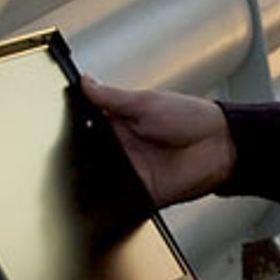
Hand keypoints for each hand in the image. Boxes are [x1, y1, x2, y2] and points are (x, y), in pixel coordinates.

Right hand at [80, 75, 234, 206]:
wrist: (220, 147)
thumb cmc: (192, 118)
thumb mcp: (146, 102)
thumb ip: (112, 97)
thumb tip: (86, 81)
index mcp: (123, 123)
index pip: (89, 125)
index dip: (75, 124)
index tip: (59, 121)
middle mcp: (124, 148)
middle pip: (90, 153)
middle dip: (82, 152)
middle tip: (76, 147)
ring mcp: (131, 171)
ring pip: (99, 177)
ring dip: (94, 173)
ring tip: (92, 165)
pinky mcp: (140, 192)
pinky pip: (118, 198)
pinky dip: (111, 195)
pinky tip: (108, 184)